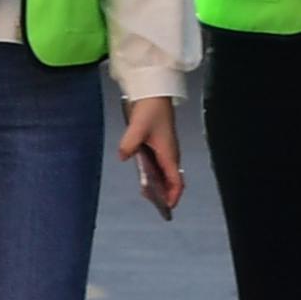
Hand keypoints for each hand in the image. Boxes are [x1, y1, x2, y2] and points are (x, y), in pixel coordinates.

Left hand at [119, 95, 183, 217]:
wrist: (155, 91)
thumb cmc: (151, 109)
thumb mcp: (138, 126)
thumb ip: (130, 143)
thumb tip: (123, 157)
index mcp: (169, 154)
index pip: (177, 182)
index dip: (173, 196)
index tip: (166, 208)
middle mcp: (171, 154)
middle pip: (172, 180)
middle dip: (164, 193)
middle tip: (150, 200)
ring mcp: (166, 149)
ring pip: (166, 172)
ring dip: (158, 183)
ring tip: (145, 190)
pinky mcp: (160, 143)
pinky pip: (160, 164)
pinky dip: (154, 173)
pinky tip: (143, 173)